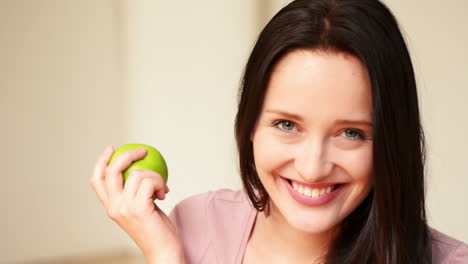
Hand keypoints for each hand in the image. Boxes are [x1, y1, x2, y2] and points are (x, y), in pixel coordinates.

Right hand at [90, 145, 184, 262]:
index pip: (97, 180)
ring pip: (138, 173)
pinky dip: (160, 183)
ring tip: (162, 187)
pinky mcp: (139, 208)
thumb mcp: (140, 208)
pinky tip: (164, 193)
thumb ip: (135, 193)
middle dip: (128, 155)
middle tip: (144, 152)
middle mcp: (114, 207)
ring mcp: (125, 208)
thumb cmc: (156, 230)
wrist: (163, 251)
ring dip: (155, 175)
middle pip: (112, 170)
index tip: (112, 149)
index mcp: (110, 207)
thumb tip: (141, 167)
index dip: (101, 161)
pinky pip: (150, 181)